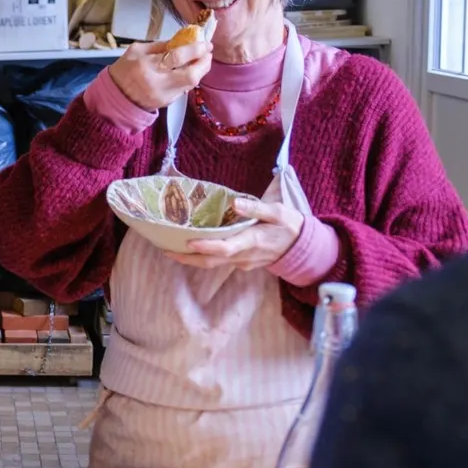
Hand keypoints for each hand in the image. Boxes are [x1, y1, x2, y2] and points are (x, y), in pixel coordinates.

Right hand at [106, 34, 212, 111]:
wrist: (114, 97)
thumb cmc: (124, 70)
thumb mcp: (137, 50)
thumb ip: (160, 45)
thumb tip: (183, 39)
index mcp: (146, 65)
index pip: (177, 56)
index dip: (195, 49)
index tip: (205, 43)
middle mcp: (157, 82)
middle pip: (191, 75)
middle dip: (204, 63)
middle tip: (207, 53)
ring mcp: (163, 95)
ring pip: (190, 84)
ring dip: (199, 71)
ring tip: (200, 61)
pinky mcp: (166, 103)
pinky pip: (183, 90)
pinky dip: (189, 80)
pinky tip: (188, 72)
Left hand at [169, 196, 305, 270]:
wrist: (303, 247)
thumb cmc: (289, 226)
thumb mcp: (278, 212)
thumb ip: (256, 208)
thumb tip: (234, 203)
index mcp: (252, 241)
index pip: (224, 248)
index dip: (205, 246)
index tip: (187, 241)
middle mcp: (244, 255)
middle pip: (210, 261)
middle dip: (187, 258)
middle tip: (165, 250)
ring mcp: (242, 262)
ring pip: (212, 264)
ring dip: (191, 259)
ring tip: (170, 248)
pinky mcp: (242, 263)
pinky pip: (219, 262)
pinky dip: (203, 256)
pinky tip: (191, 247)